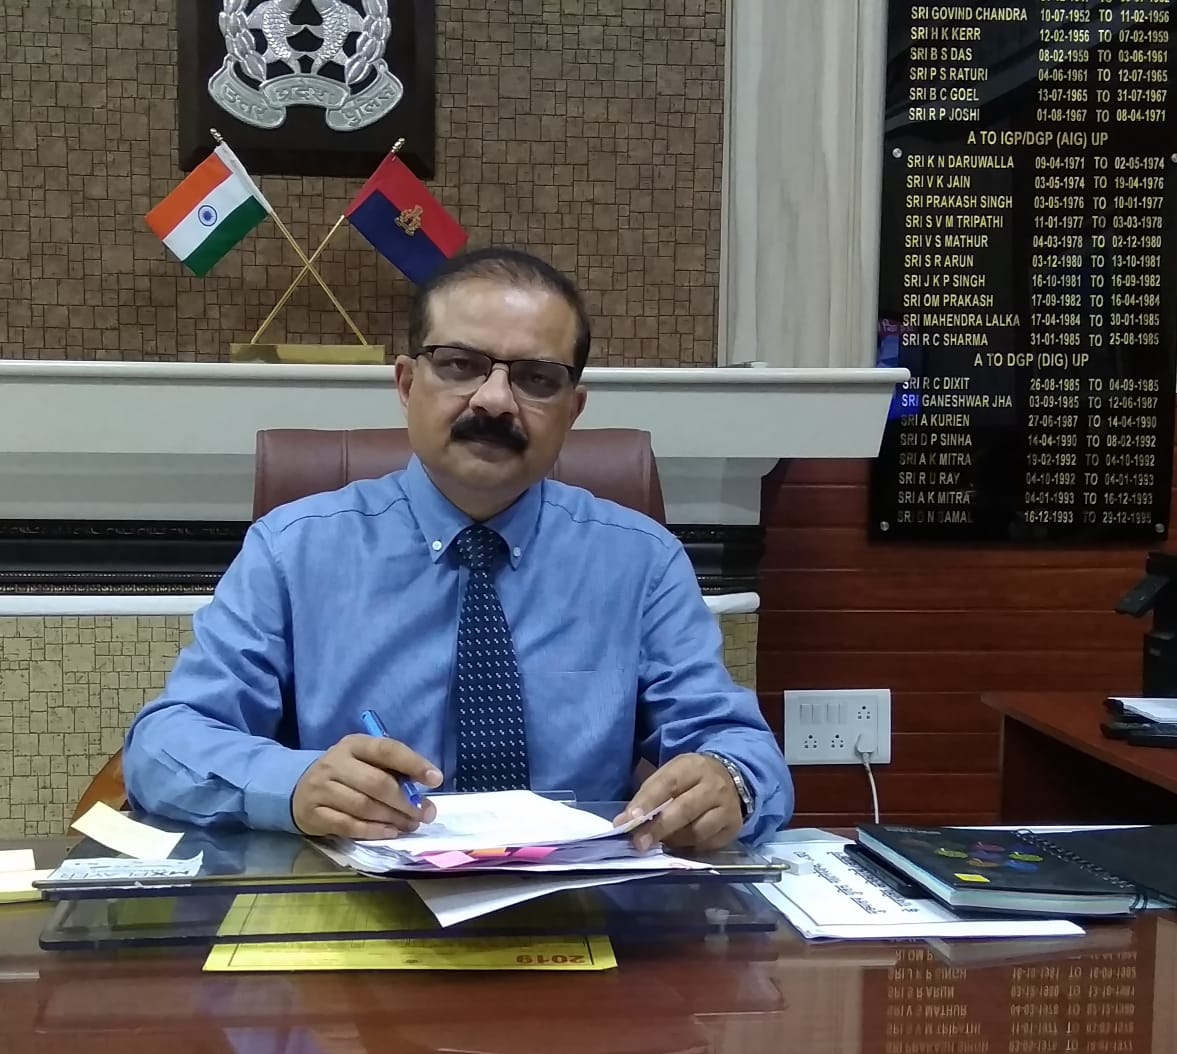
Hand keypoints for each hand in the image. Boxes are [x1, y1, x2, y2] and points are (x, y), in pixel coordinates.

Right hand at [292, 734, 442, 838]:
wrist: (299, 790)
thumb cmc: (346, 774)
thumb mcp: (366, 762)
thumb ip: (393, 771)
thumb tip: (426, 792)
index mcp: (354, 744)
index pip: (387, 749)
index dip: (413, 763)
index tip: (436, 779)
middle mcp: (335, 763)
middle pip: (376, 783)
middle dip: (405, 801)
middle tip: (425, 813)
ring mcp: (322, 789)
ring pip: (363, 806)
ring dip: (392, 818)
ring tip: (410, 825)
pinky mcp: (314, 814)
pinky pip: (348, 825)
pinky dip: (372, 831)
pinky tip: (389, 832)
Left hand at [613, 753, 743, 852]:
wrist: (731, 779)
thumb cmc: (690, 779)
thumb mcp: (670, 775)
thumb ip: (648, 795)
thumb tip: (623, 823)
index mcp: (692, 766)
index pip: (667, 783)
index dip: (647, 802)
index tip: (628, 820)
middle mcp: (713, 785)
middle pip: (684, 809)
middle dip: (658, 828)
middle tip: (638, 843)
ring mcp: (727, 807)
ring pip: (696, 831)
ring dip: (673, 840)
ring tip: (659, 842)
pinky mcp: (733, 828)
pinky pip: (706, 844)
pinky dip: (688, 847)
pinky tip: (679, 843)